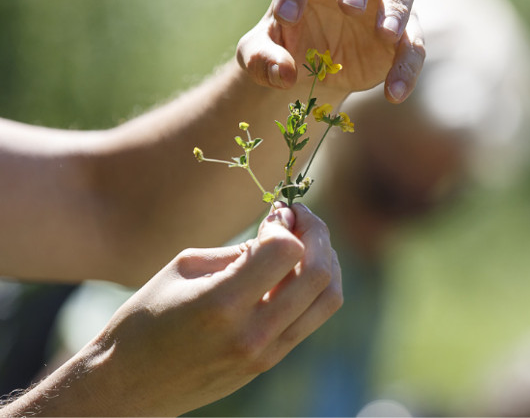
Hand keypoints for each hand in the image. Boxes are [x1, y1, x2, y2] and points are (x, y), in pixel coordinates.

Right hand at [36, 204, 340, 416]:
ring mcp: (265, 355)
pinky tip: (294, 269)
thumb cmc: (144, 320)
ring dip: (325, 260)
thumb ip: (238, 251)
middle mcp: (252, 333)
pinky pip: (311, 318)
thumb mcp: (183, 269)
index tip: (274, 214)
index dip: (287, 223)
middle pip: (319, 274)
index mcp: (222, 304)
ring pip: (328, 299)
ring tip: (304, 241)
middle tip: (300, 217)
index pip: (287, 251)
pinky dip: (314, 287)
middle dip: (317, 234)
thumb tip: (281, 231)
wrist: (127, 389)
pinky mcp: (268, 364)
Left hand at [237, 0, 424, 102]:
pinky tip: (394, 94)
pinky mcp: (401, 35)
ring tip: (385, 35)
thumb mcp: (258, 56)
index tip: (285, 18)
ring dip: (395, 10)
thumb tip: (284, 73)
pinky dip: (407, 68)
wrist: (311, 71)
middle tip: (349, 7)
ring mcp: (380, 3)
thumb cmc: (284, 48)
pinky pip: (413, 45)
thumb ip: (262, 59)